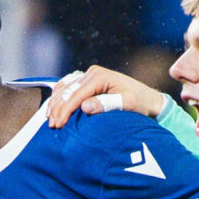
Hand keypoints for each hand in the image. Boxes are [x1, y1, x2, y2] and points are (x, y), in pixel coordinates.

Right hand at [43, 66, 168, 126]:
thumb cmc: (139, 103)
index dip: (65, 110)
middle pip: (67, 91)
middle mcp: (92, 72)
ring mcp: (89, 75)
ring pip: (65, 87)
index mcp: (99, 76)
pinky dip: (59, 96)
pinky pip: (68, 86)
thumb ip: (106, 104)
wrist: (147, 99)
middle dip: (57, 108)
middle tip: (51, 126)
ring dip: (56, 103)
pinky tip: (54, 107)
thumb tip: (84, 106)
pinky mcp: (88, 80)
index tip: (58, 125)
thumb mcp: (127, 104)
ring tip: (50, 119)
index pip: (76, 95)